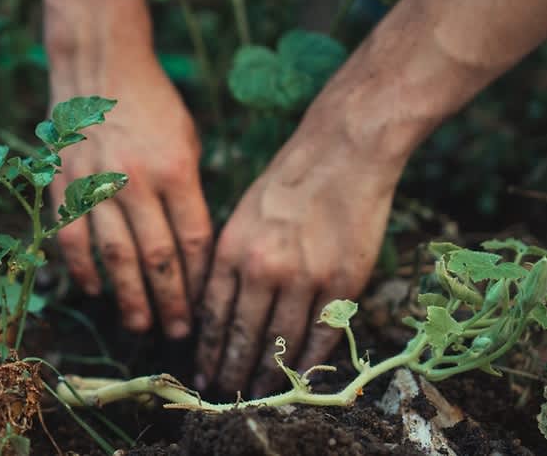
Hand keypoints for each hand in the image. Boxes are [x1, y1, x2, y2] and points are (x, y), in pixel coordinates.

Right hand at [49, 56, 211, 338]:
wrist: (100, 67)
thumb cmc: (154, 105)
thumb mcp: (188, 140)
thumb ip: (190, 191)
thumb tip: (193, 246)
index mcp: (176, 170)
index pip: (193, 239)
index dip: (199, 279)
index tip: (205, 305)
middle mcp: (137, 181)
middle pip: (157, 257)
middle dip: (170, 301)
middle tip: (178, 333)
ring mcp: (97, 184)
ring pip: (115, 256)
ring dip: (128, 297)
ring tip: (141, 325)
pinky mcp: (65, 184)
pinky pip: (73, 237)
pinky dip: (84, 269)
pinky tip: (96, 291)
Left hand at [195, 94, 403, 396]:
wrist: (342, 151)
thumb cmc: (289, 179)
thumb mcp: (242, 213)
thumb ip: (230, 260)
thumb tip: (217, 307)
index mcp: (232, 249)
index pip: (213, 316)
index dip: (208, 351)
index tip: (203, 373)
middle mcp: (263, 268)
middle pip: (243, 336)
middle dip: (231, 371)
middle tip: (226, 395)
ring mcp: (305, 277)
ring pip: (281, 343)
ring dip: (268, 374)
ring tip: (259, 393)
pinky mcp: (342, 282)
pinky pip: (322, 335)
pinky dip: (310, 362)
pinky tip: (300, 378)